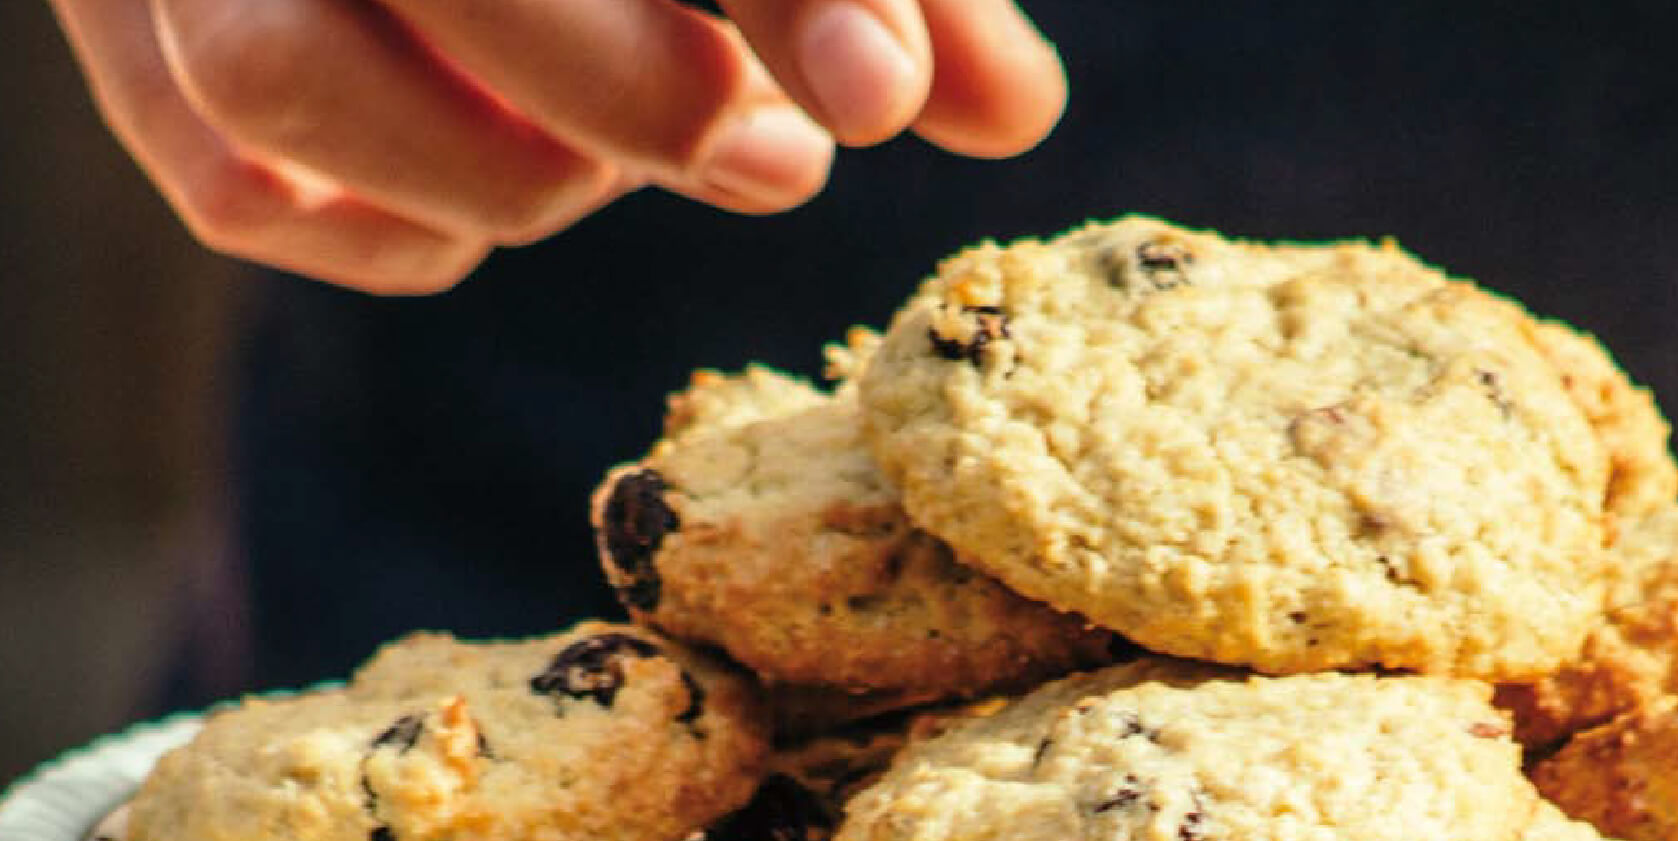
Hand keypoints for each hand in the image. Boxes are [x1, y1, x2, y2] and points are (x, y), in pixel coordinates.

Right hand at [48, 0, 1066, 292]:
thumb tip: (1013, 117)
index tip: (880, 97)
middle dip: (634, 90)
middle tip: (780, 159)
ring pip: (280, 74)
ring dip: (496, 172)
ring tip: (609, 171)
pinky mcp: (116, 11)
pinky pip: (226, 180)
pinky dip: (389, 231)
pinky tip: (496, 212)